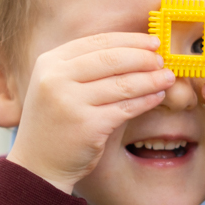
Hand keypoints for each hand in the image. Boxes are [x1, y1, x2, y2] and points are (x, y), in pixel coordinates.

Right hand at [8, 33, 174, 193]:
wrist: (37, 165)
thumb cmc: (54, 123)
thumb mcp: (57, 86)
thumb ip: (84, 67)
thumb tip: (132, 50)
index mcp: (50, 63)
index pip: (98, 41)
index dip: (130, 40)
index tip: (152, 42)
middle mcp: (57, 78)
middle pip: (111, 59)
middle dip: (142, 58)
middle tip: (161, 60)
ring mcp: (70, 102)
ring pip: (122, 83)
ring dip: (150, 79)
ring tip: (167, 77)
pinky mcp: (87, 125)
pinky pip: (126, 108)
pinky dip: (146, 100)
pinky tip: (157, 97)